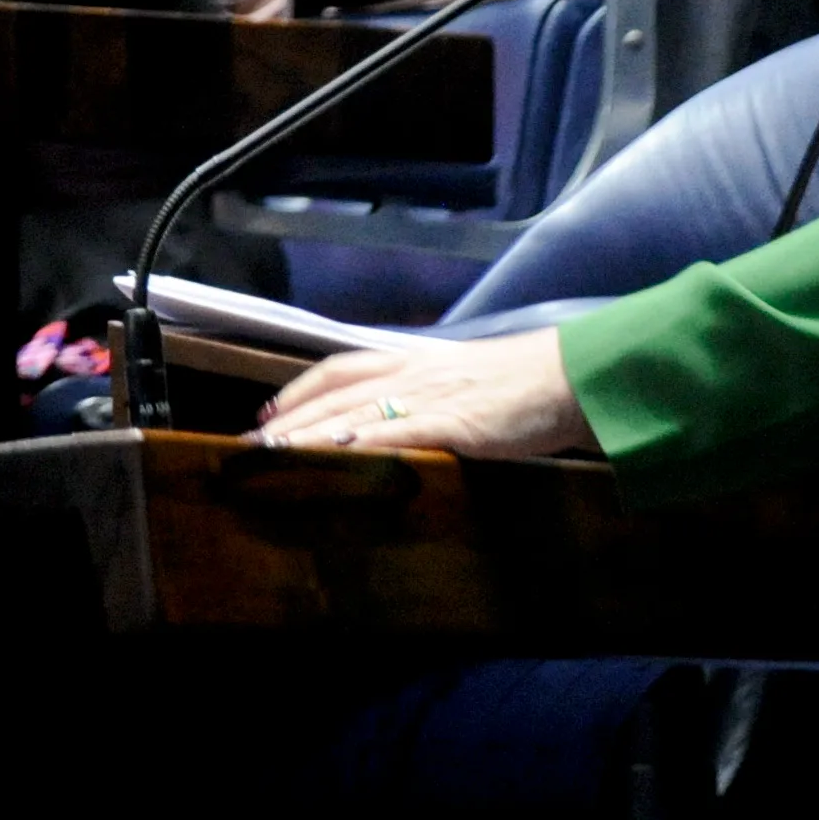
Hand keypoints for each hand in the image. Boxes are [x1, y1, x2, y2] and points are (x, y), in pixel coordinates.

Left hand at [255, 330, 596, 459]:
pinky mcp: (453, 425)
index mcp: (412, 360)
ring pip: (354, 414)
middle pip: (334, 394)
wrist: (568, 379)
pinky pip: (397, 436)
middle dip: (288, 421)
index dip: (299, 391)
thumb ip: (425, 394)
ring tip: (272, 458)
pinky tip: (335, 459)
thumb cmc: (520, 386)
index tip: (268, 414)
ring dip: (309, 436)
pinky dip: (361, 446)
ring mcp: (430, 399)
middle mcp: (411, 374)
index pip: (339, 369)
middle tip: (249, 448)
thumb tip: (392, 417)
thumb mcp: (461, 380)